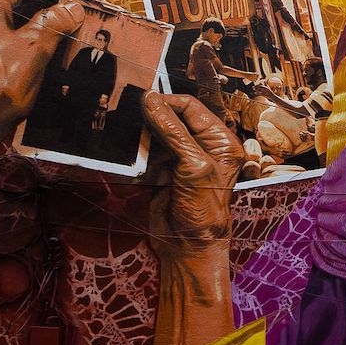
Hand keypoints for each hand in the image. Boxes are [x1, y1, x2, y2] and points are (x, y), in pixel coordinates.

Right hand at [142, 93, 242, 344]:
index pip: (191, 107)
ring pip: (156, 133)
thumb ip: (172, 131)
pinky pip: (146, 152)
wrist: (187, 245)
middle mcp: (203, 145)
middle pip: (172, 118)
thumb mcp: (192, 165)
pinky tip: (126, 151)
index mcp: (220, 139)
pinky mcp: (162, 171)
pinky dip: (136, 151)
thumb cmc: (202, 206)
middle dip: (151, 117)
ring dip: (140, 134)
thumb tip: (151, 100)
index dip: (167, 102)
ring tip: (124, 133)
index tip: (143, 102)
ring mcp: (181, 158)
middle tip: (128, 116)